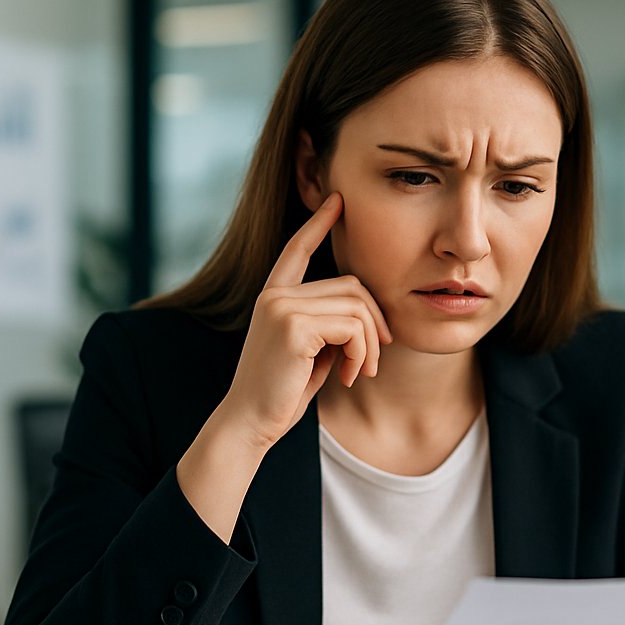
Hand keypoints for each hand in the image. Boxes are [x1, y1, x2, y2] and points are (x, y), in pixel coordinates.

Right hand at [213, 192, 392, 451]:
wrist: (250, 423)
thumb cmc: (281, 393)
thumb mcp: (308, 350)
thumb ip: (327, 324)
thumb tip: (367, 310)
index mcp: (274, 296)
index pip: (296, 248)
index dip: (318, 223)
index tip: (337, 201)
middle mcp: (275, 295)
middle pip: (351, 286)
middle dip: (374, 323)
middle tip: (374, 359)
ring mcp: (281, 307)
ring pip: (357, 307)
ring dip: (370, 345)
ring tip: (360, 372)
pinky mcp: (293, 326)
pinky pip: (352, 328)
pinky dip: (361, 354)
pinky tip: (348, 376)